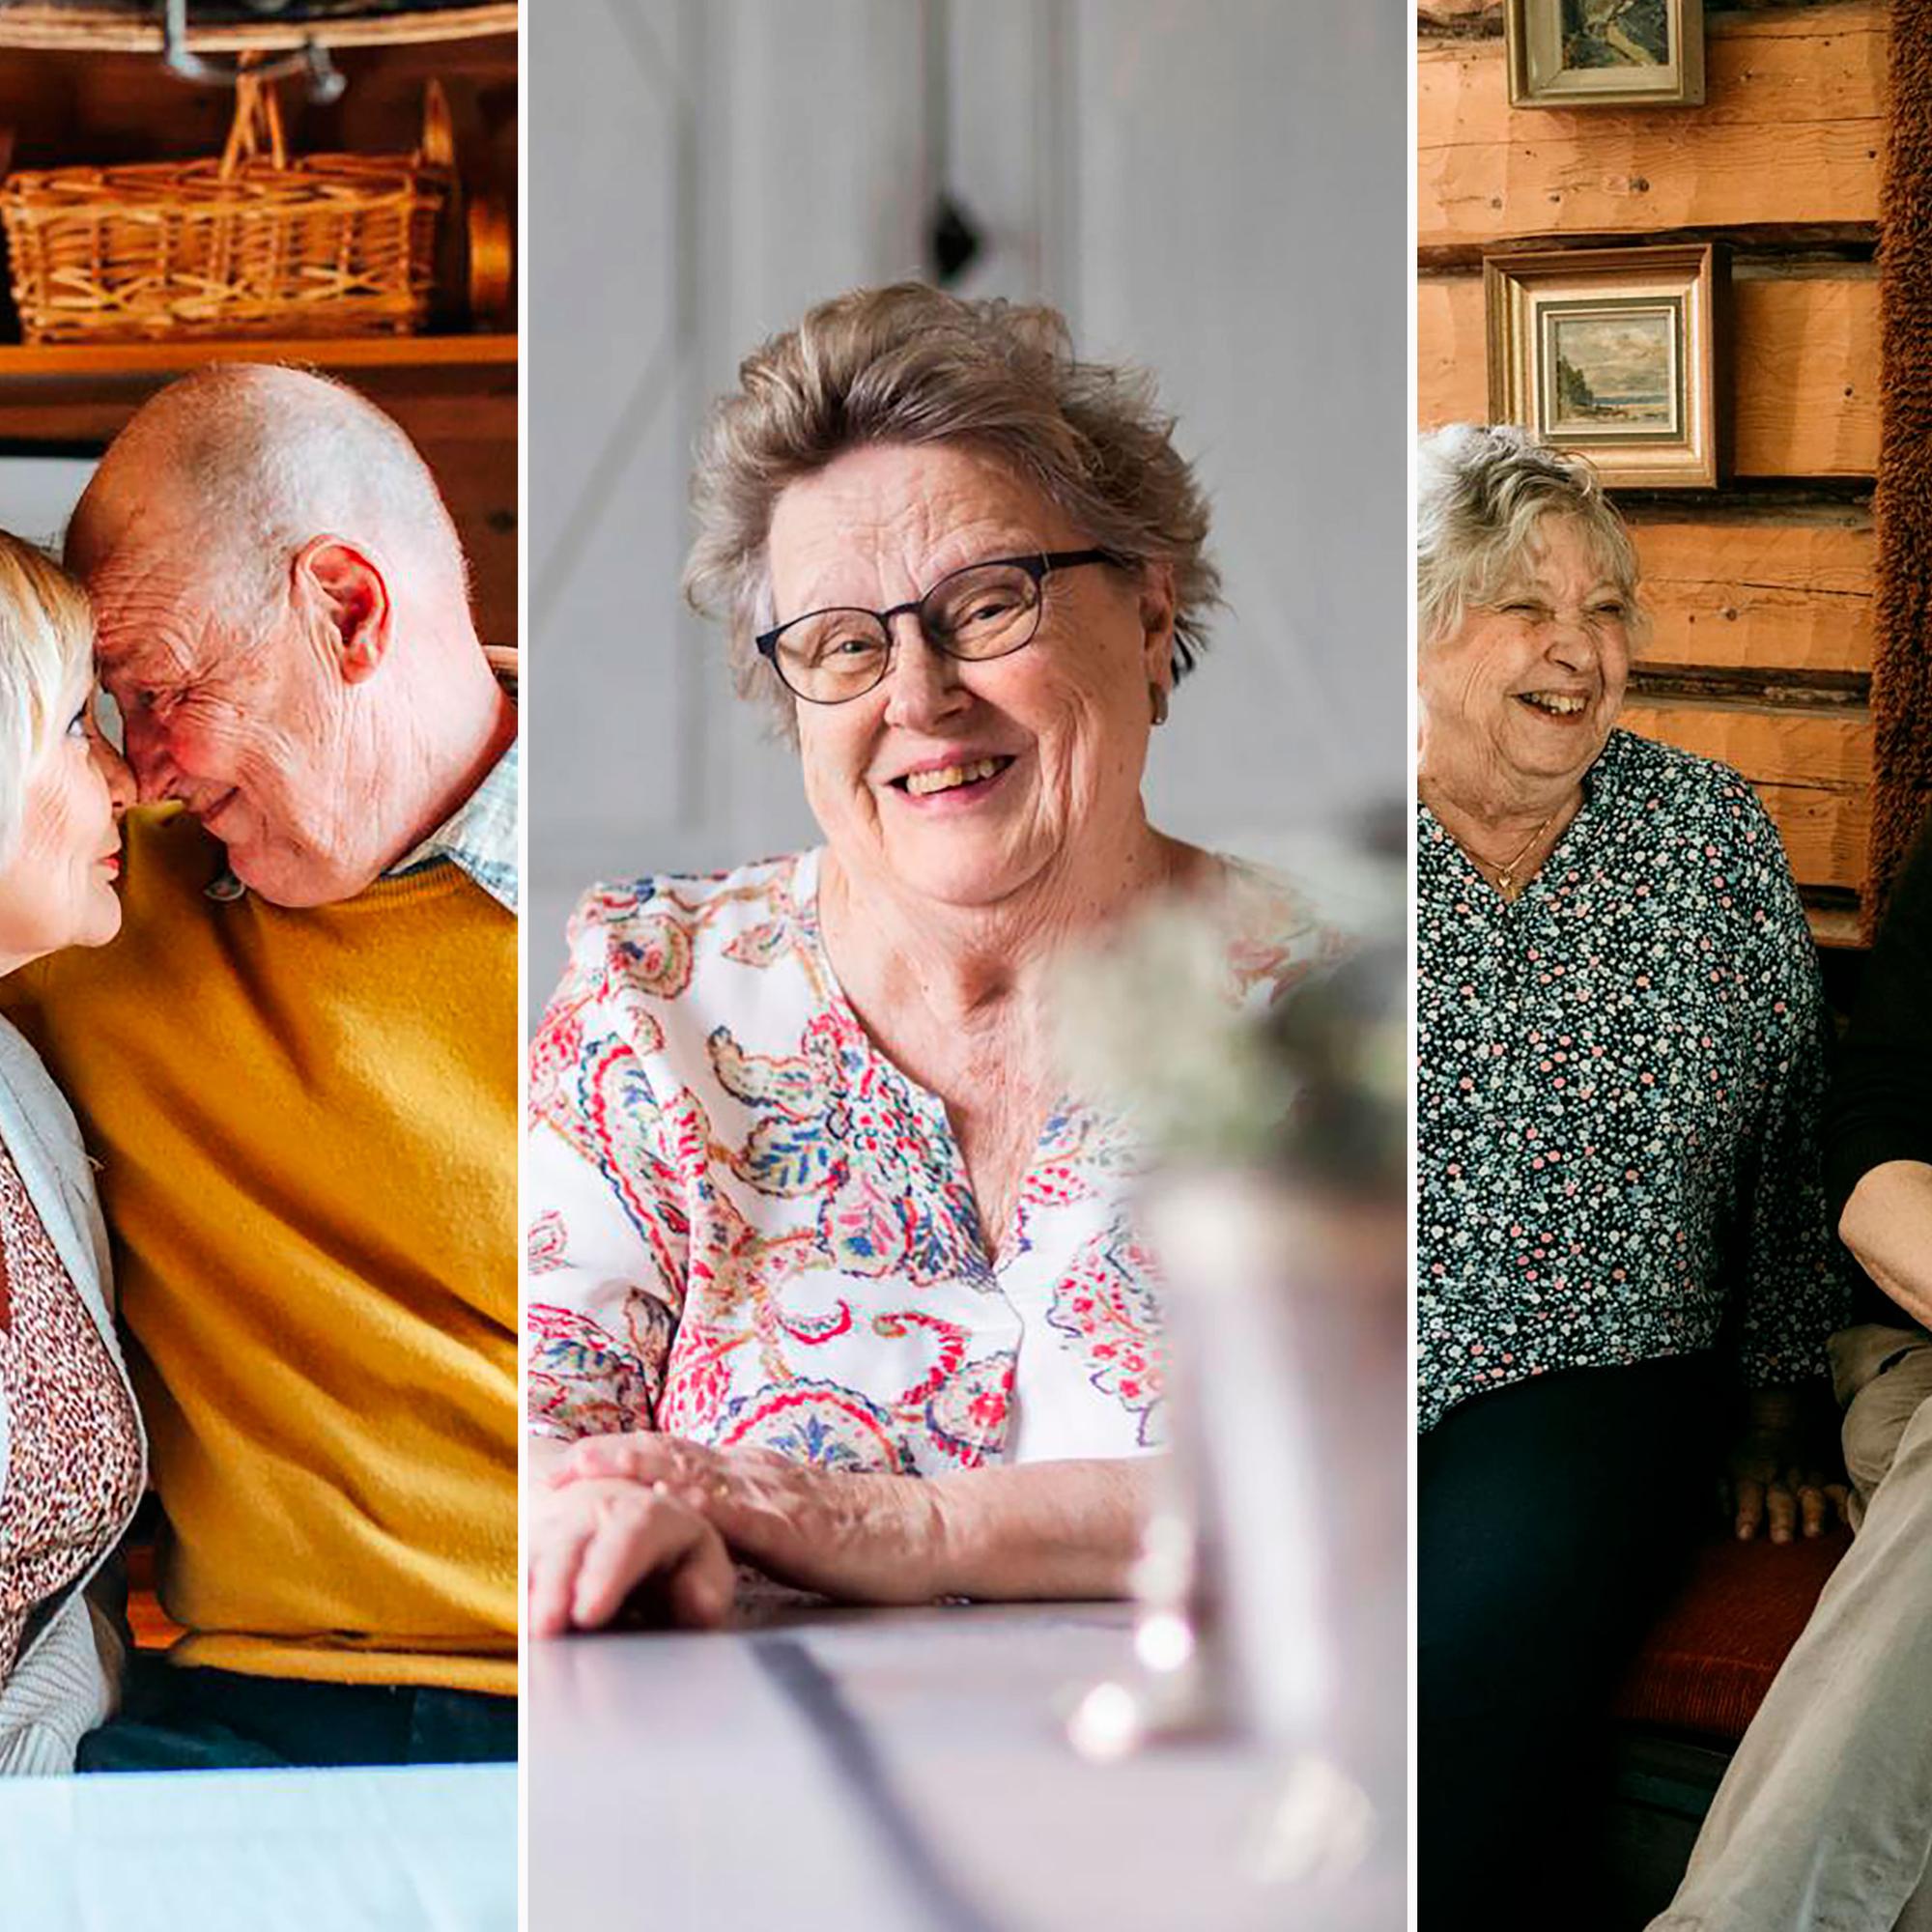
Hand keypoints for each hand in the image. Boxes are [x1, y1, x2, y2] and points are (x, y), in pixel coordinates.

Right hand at [526, 1473, 734, 1636]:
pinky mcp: (533, 1547)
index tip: (589, 1612)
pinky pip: (516, 1564)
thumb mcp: (703, 1568)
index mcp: (652, 1514)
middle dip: (557, 1583)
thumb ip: (707, 1589)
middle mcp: (600, 1512)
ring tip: (529, 1630)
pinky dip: (513, 1590)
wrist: (631, 1526)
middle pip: (573, 1538)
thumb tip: (697, 1602)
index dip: (606, 1571)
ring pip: (537, 1549)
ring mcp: (560, 1525)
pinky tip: (512, 1618)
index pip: (630, 1531)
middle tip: (546, 1628)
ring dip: (530, 1589)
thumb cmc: (675, 1559)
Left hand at [548, 1434, 942, 1604]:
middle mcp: (756, 1473)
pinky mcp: (794, 1524)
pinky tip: (660, 1500)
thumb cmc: (866, 1538)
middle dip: (612, 1456)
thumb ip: (747, 1524)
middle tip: (555, 1462)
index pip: (676, 1457)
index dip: (623, 1456)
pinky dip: (691, 1501)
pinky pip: (734, 1511)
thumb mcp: (792, 1525)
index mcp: (753, 1476)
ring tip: (587, 1470)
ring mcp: (774, 1494)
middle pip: (671, 1454)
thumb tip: (695, 1536)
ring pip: (693, 1472)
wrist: (932, 1532)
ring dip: (636, 1468)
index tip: (570, 1461)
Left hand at [1725, 1434, 1850, 1544]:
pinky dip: (1843, 1507)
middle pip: (1781, 1500)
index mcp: (1751, 1475)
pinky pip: (1840, 1494)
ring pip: (1812, 1497)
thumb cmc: (1749, 1460)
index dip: (1747, 1513)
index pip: (1748, 1494)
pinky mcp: (1828, 1482)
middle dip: (1782, 1519)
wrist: (1778, 1429)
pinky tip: (1845, 1524)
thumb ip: (1725, 1494)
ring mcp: (1806, 1480)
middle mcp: (1779, 1478)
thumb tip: (1726, 1515)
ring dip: (1813, 1514)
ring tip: (1813, 1533)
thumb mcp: (1727, 1469)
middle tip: (1782, 1539)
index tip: (1745, 1535)